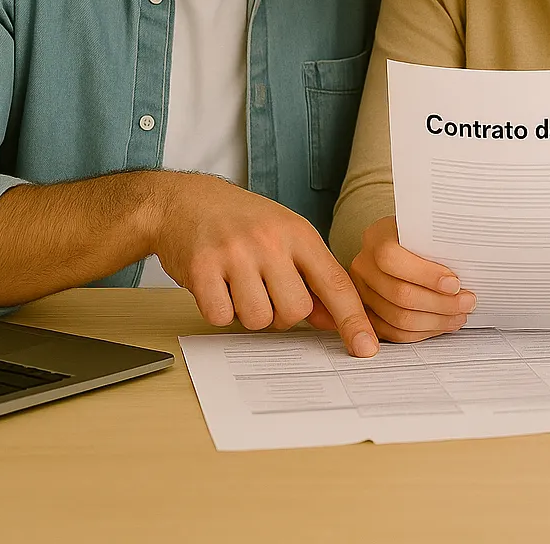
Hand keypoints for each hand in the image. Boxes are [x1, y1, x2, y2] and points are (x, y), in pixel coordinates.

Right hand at [149, 174, 378, 356]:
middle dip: (282, 314)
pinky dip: (219, 310)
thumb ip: (311, 276)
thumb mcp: (285, 236)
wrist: (184, 201)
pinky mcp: (201, 268)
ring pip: (258, 319)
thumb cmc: (242, 221)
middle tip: (265, 291)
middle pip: (295, 311)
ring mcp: (235, 254)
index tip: (365, 348)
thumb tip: (333, 321)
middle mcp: (269, 241)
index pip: (335, 284)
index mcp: (298, 233)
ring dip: (249, 313)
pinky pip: (220, 317)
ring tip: (238, 285)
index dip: (353, 320)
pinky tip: (216, 285)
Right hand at [350, 216, 475, 342]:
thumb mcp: (430, 230)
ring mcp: (363, 292)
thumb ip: (441, 244)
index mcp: (377, 237)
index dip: (425, 275)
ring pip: (398, 318)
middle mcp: (364, 265)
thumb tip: (469, 266)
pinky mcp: (368, 314)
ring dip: (435, 321)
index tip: (455, 284)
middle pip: (399, 294)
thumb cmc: (423, 236)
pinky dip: (422, 332)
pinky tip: (441, 324)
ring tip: (459, 315)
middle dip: (440, 303)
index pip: (391, 258)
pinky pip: (394, 333)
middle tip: (467, 302)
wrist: (405, 243)